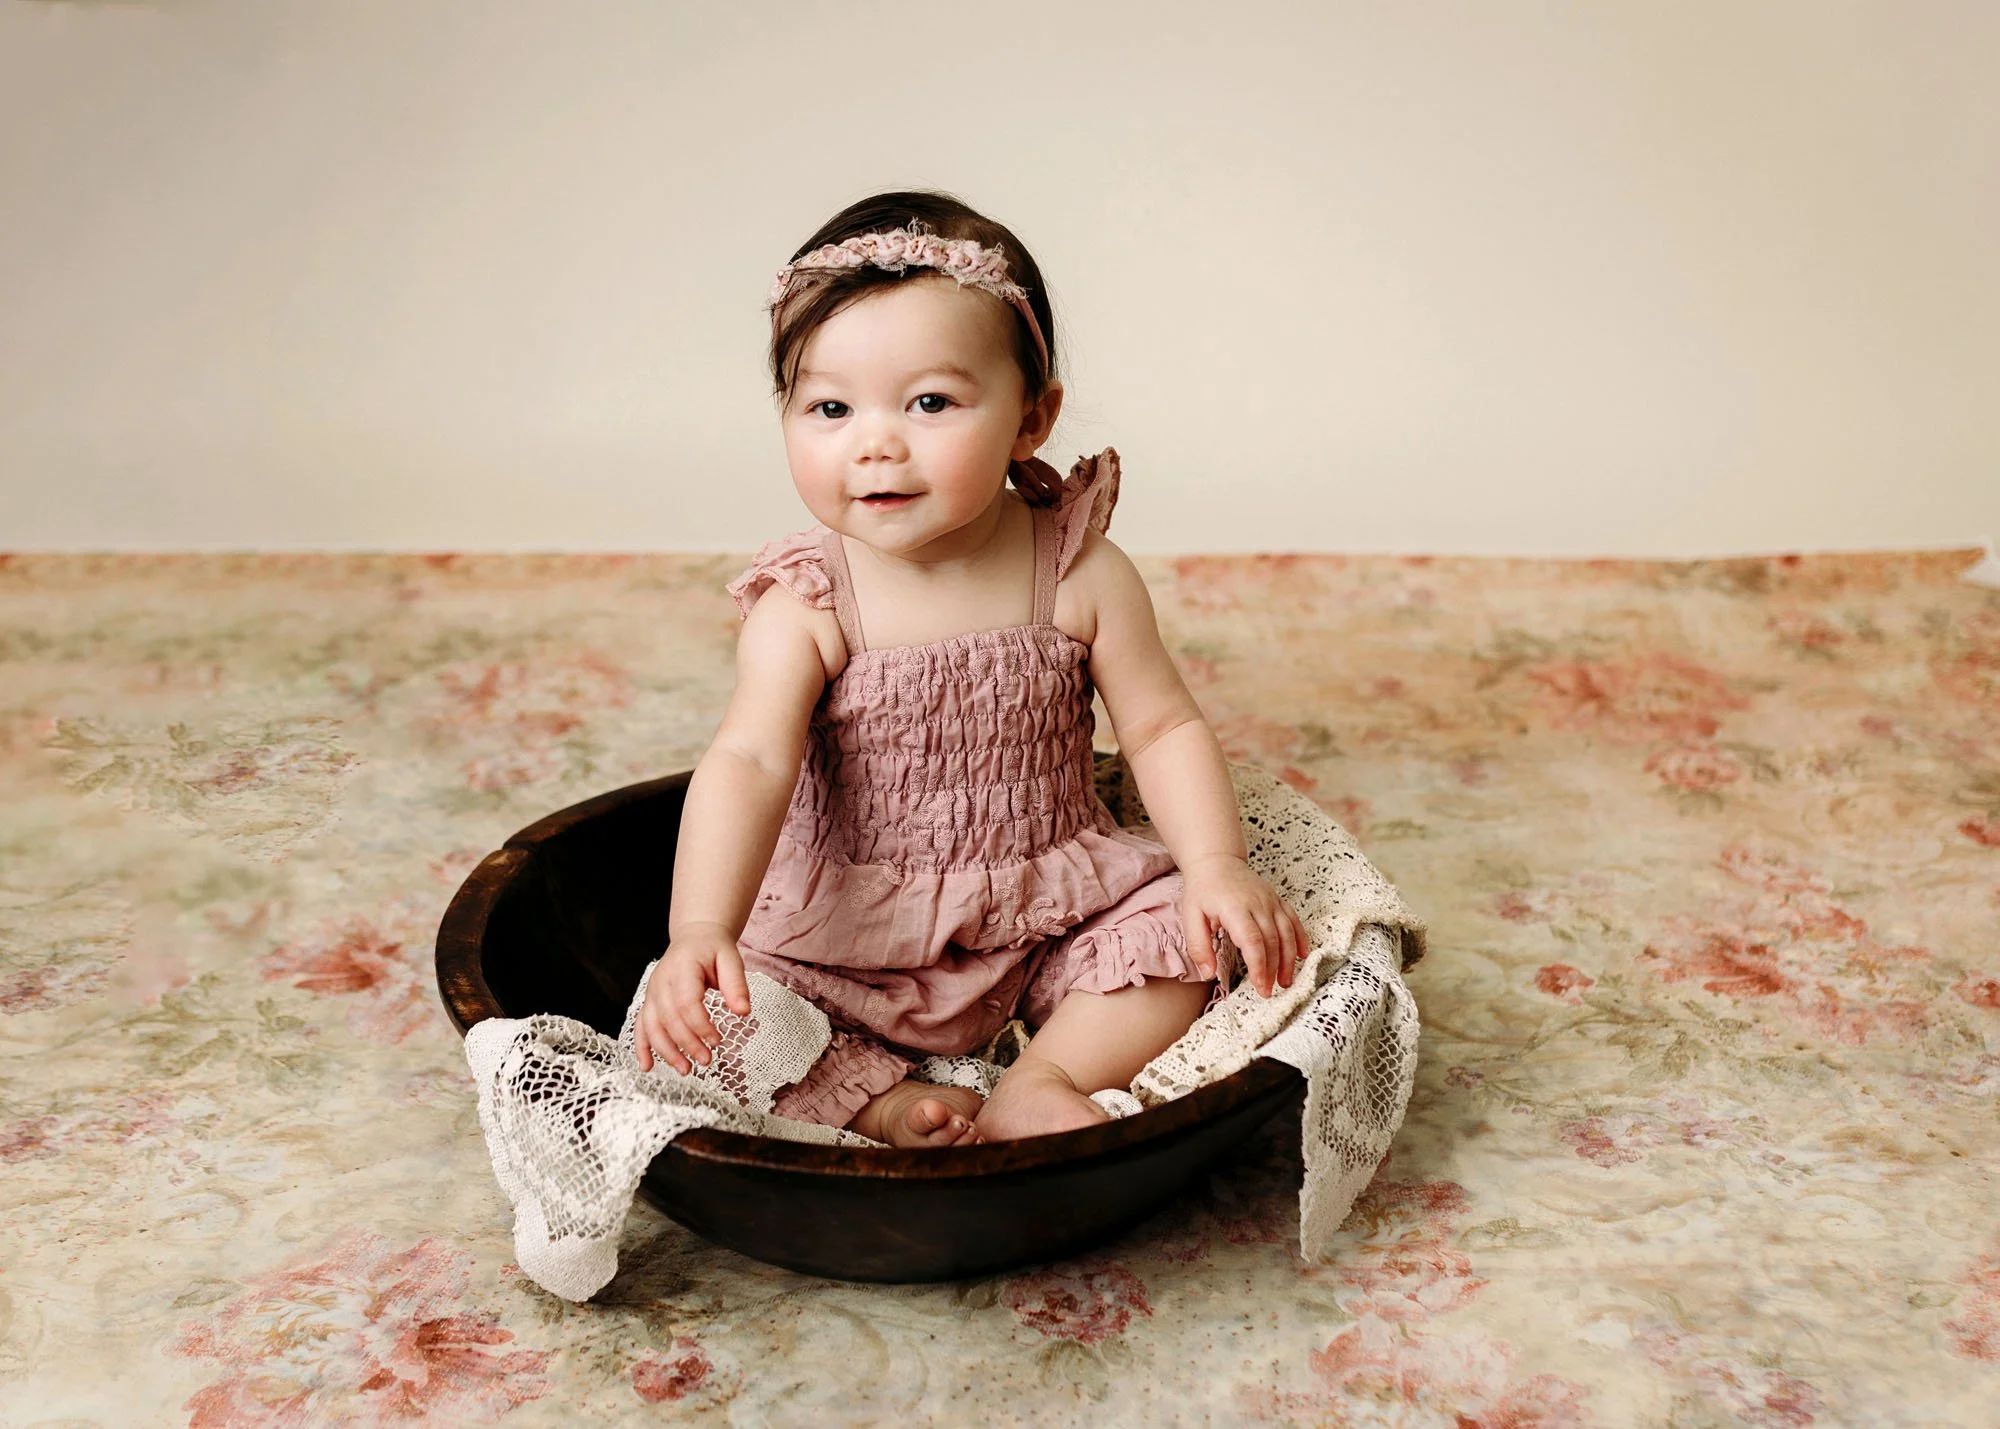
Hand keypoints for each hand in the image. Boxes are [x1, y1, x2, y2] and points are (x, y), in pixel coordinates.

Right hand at [634, 923, 752, 1073]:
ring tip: (685, 1070)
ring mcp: (652, 992)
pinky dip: (641, 1047)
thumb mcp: (731, 959)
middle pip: (669, 1018)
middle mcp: (661, 981)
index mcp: (682, 968)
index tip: (717, 1040)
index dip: (700, 1025)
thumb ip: (737, 985)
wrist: (694, 937)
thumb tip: (743, 1012)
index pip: (687, 1003)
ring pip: (652, 1026)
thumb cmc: (713, 949)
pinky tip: (648, 1066)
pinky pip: (641, 1026)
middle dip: (686, 1043)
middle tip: (706, 1060)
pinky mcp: (649, 1002)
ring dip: (666, 1051)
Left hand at [1180, 854, 1308, 998]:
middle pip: (1272, 940)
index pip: (1252, 940)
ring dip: (1289, 959)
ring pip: (1287, 932)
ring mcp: (1270, 900)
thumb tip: (1208, 974)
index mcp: (1235, 908)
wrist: (1216, 861)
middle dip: (1272, 969)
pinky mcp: (1277, 900)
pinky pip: (1293, 920)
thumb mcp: (1190, 917)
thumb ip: (1198, 946)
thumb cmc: (1203, 890)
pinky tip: (1302, 955)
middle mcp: (1257, 903)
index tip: (1260, 986)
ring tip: (1285, 981)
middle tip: (1268, 991)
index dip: (1259, 966)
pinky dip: (1300, 938)